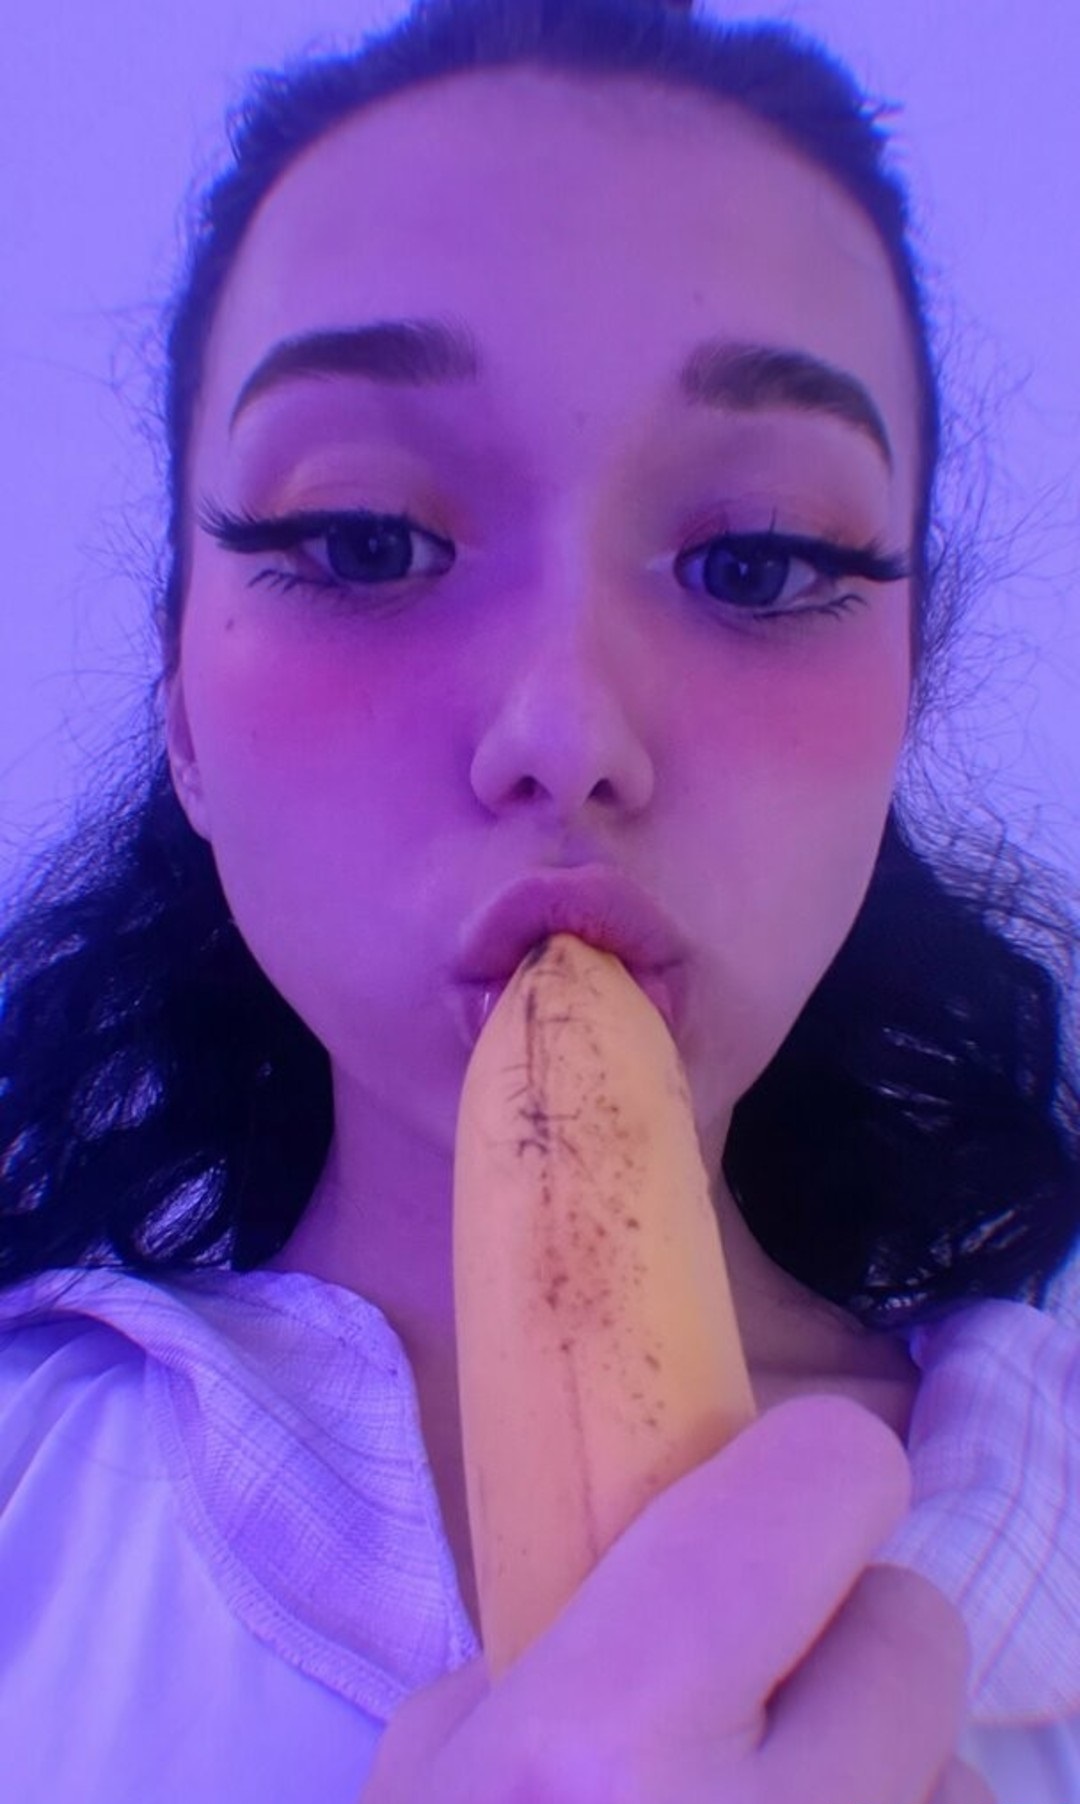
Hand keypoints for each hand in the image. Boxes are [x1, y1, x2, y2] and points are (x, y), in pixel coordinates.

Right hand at [362, 1396, 994, 1802]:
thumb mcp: (435, 1765)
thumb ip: (560, 1642)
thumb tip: (658, 1566)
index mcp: (609, 1737)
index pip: (830, 1479)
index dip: (809, 1477)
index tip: (773, 1501)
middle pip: (917, 1626)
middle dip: (843, 1643)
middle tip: (754, 1695)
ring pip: (954, 1763)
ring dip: (879, 1764)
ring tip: (770, 1803)